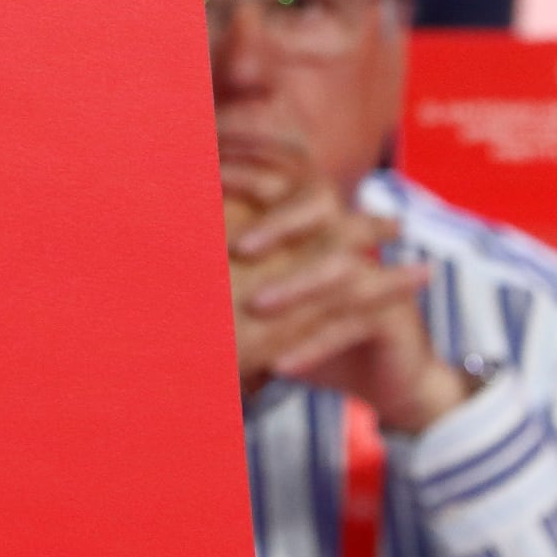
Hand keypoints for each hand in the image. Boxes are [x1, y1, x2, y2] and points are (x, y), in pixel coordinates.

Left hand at [230, 178, 472, 431]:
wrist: (392, 379)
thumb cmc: (315, 332)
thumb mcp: (271, 299)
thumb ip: (228, 272)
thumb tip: (163, 261)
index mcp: (318, 222)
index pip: (287, 183)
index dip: (253, 176)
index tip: (209, 182)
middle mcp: (349, 238)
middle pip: (320, 207)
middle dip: (277, 222)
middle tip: (234, 245)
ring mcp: (374, 274)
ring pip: (338, 270)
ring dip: (296, 287)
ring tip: (256, 307)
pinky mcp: (392, 317)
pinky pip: (351, 325)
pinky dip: (313, 346)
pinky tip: (280, 367)